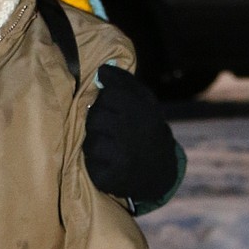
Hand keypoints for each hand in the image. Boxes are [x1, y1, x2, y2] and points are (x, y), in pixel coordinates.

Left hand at [83, 65, 181, 205]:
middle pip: (94, 117)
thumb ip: (123, 82)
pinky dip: (94, 163)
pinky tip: (109, 163)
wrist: (159, 170)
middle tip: (111, 129)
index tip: (114, 108)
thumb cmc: (145, 128)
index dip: (107, 101)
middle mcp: (133, 133)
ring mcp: (121, 157)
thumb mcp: (143, 101)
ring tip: (110, 147)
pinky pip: (89, 163)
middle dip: (98, 122)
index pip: (109, 96)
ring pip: (90, 141)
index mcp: (143, 112)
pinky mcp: (110, 178)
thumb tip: (101, 70)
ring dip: (95, 143)